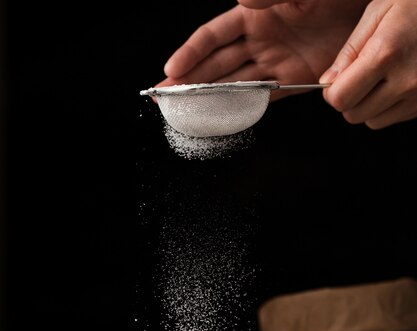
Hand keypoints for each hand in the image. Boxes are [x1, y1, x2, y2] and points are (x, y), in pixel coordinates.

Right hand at [158, 0, 367, 101]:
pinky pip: (264, 97)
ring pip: (234, 84)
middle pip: (216, 64)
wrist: (368, 5)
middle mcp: (260, 40)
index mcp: (254, 15)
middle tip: (163, 97)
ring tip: (185, 111)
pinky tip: (224, 116)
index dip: (191, 54)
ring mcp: (276, 62)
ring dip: (209, 98)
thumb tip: (241, 2)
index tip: (171, 71)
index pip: (213, 37)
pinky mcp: (294, 79)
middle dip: (189, 81)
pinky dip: (244, 107)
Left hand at [320, 0, 416, 127]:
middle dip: (349, 99)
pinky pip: (393, 118)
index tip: (336, 80)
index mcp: (386, 53)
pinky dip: (388, 106)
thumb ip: (349, 51)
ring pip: (373, 121)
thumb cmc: (415, 4)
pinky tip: (398, 81)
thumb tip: (327, 83)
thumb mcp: (378, 13)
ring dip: (369, 105)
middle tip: (359, 77)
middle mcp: (405, 80)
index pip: (341, 98)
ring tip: (382, 77)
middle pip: (354, 115)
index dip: (331, 92)